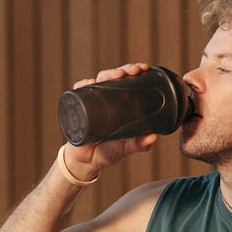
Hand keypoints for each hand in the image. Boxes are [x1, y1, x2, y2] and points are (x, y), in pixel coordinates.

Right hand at [61, 63, 159, 180]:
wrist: (86, 162)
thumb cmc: (108, 152)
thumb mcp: (126, 148)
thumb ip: (139, 144)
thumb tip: (153, 137)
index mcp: (120, 104)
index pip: (127, 82)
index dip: (134, 73)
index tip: (143, 69)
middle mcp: (106, 99)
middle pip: (114, 77)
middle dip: (124, 70)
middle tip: (133, 71)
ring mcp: (92, 102)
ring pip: (98, 80)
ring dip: (107, 74)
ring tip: (117, 75)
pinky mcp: (78, 108)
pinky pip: (79, 92)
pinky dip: (82, 86)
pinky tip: (88, 84)